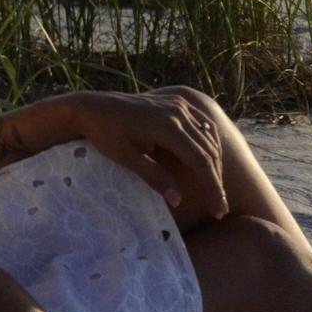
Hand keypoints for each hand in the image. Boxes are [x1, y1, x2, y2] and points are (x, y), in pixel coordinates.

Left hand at [68, 89, 227, 216]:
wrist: (92, 107)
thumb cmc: (105, 134)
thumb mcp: (127, 158)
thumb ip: (155, 177)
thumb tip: (178, 200)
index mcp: (167, 127)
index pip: (200, 161)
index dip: (212, 187)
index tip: (218, 210)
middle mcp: (178, 112)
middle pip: (209, 150)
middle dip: (216, 179)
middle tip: (217, 206)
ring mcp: (178, 104)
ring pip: (209, 135)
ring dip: (215, 161)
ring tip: (213, 187)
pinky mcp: (175, 102)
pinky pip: (202, 122)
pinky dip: (209, 142)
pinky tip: (209, 158)